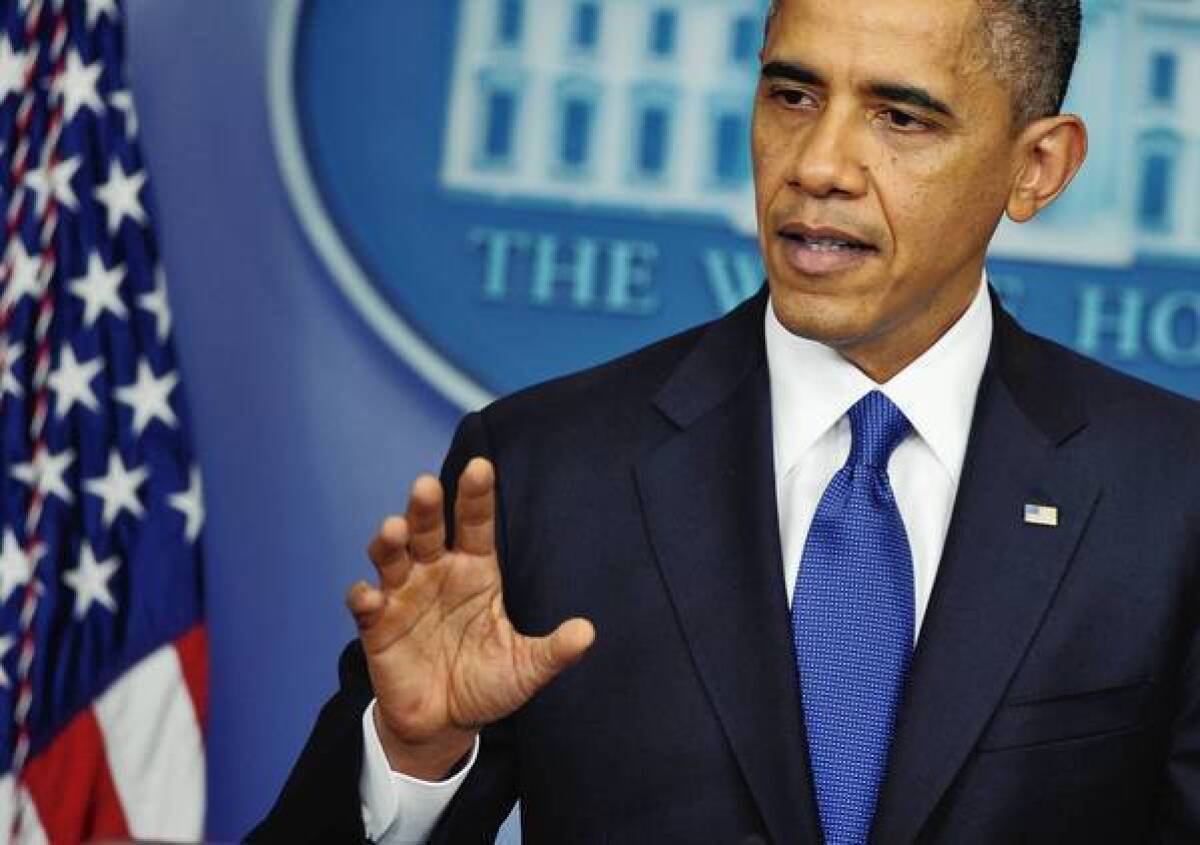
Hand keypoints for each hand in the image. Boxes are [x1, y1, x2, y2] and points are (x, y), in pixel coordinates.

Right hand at [347, 457, 594, 779]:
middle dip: (425, 507)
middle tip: (426, 485)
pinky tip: (368, 595)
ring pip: (392, 557)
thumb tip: (587, 633)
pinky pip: (365, 605)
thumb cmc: (487, 684)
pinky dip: (363, 597)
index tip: (481, 468)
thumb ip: (552, 651)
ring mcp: (403, 597)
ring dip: (389, 541)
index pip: (475, 524)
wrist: (444, 725)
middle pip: (428, 530)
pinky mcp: (377, 627)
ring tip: (393, 530)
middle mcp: (436, 573)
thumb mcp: (524, 668)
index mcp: (475, 572)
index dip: (477, 496)